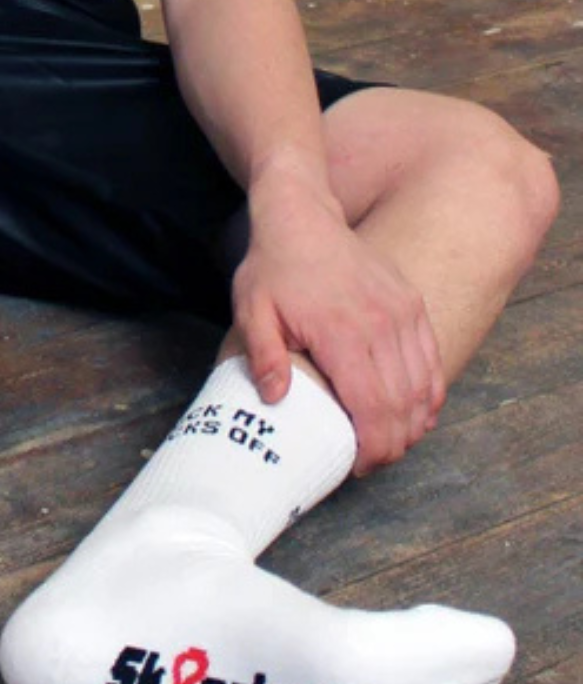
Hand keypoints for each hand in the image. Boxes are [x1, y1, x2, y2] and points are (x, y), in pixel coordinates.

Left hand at [231, 179, 445, 473]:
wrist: (302, 217)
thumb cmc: (273, 268)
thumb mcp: (252, 311)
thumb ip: (263, 356)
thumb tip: (275, 399)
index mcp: (342, 333)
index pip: (372, 406)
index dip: (373, 446)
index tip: (359, 466)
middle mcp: (381, 325)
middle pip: (403, 403)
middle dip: (393, 443)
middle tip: (373, 463)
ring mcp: (402, 313)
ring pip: (423, 384)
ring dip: (414, 422)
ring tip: (393, 444)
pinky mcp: (411, 303)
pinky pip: (431, 357)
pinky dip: (430, 391)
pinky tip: (418, 412)